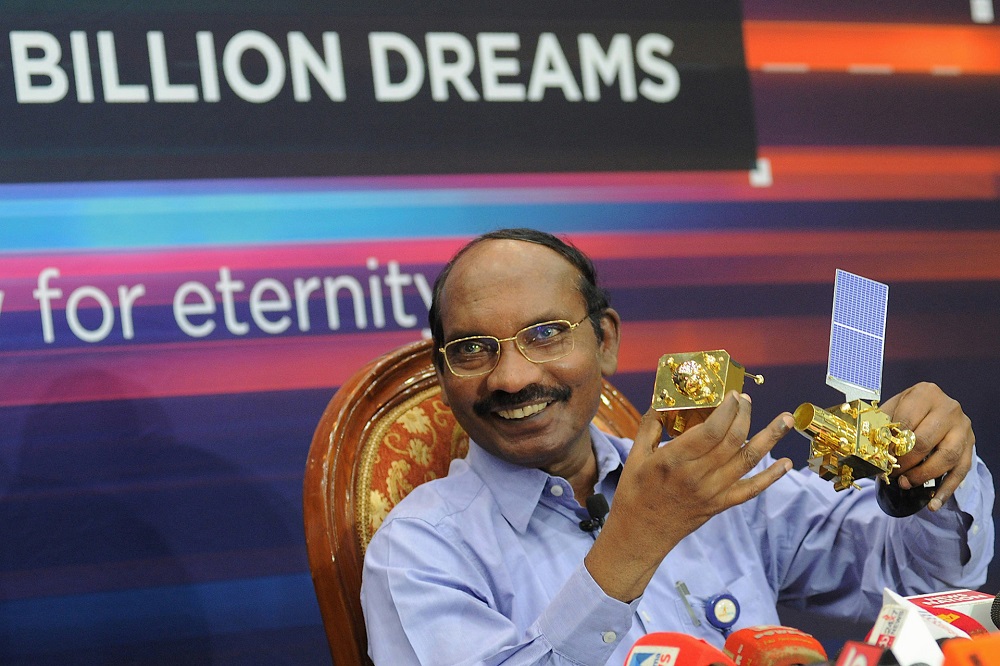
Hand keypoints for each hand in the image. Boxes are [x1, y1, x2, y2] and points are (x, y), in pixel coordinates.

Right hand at [586, 391, 793, 600]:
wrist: (640, 535)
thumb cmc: (634, 492)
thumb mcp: (635, 456)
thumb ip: (650, 426)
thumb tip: (665, 400)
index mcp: (673, 460)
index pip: (710, 431)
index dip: (727, 410)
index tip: (732, 394)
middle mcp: (696, 476)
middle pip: (732, 441)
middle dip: (745, 416)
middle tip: (746, 399)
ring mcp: (711, 493)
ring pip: (747, 461)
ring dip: (769, 439)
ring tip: (786, 420)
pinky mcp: (720, 506)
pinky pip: (751, 490)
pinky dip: (771, 476)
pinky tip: (787, 463)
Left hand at [880, 382, 974, 510]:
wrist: (935, 405)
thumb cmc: (909, 409)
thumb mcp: (893, 408)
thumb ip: (880, 424)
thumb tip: (864, 447)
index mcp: (926, 394)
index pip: (906, 423)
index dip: (891, 444)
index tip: (881, 458)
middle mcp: (949, 409)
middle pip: (926, 441)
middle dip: (905, 462)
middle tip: (892, 473)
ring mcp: (963, 428)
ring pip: (947, 457)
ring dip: (924, 475)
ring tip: (905, 484)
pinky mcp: (970, 446)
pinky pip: (961, 472)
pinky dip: (945, 491)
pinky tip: (932, 505)